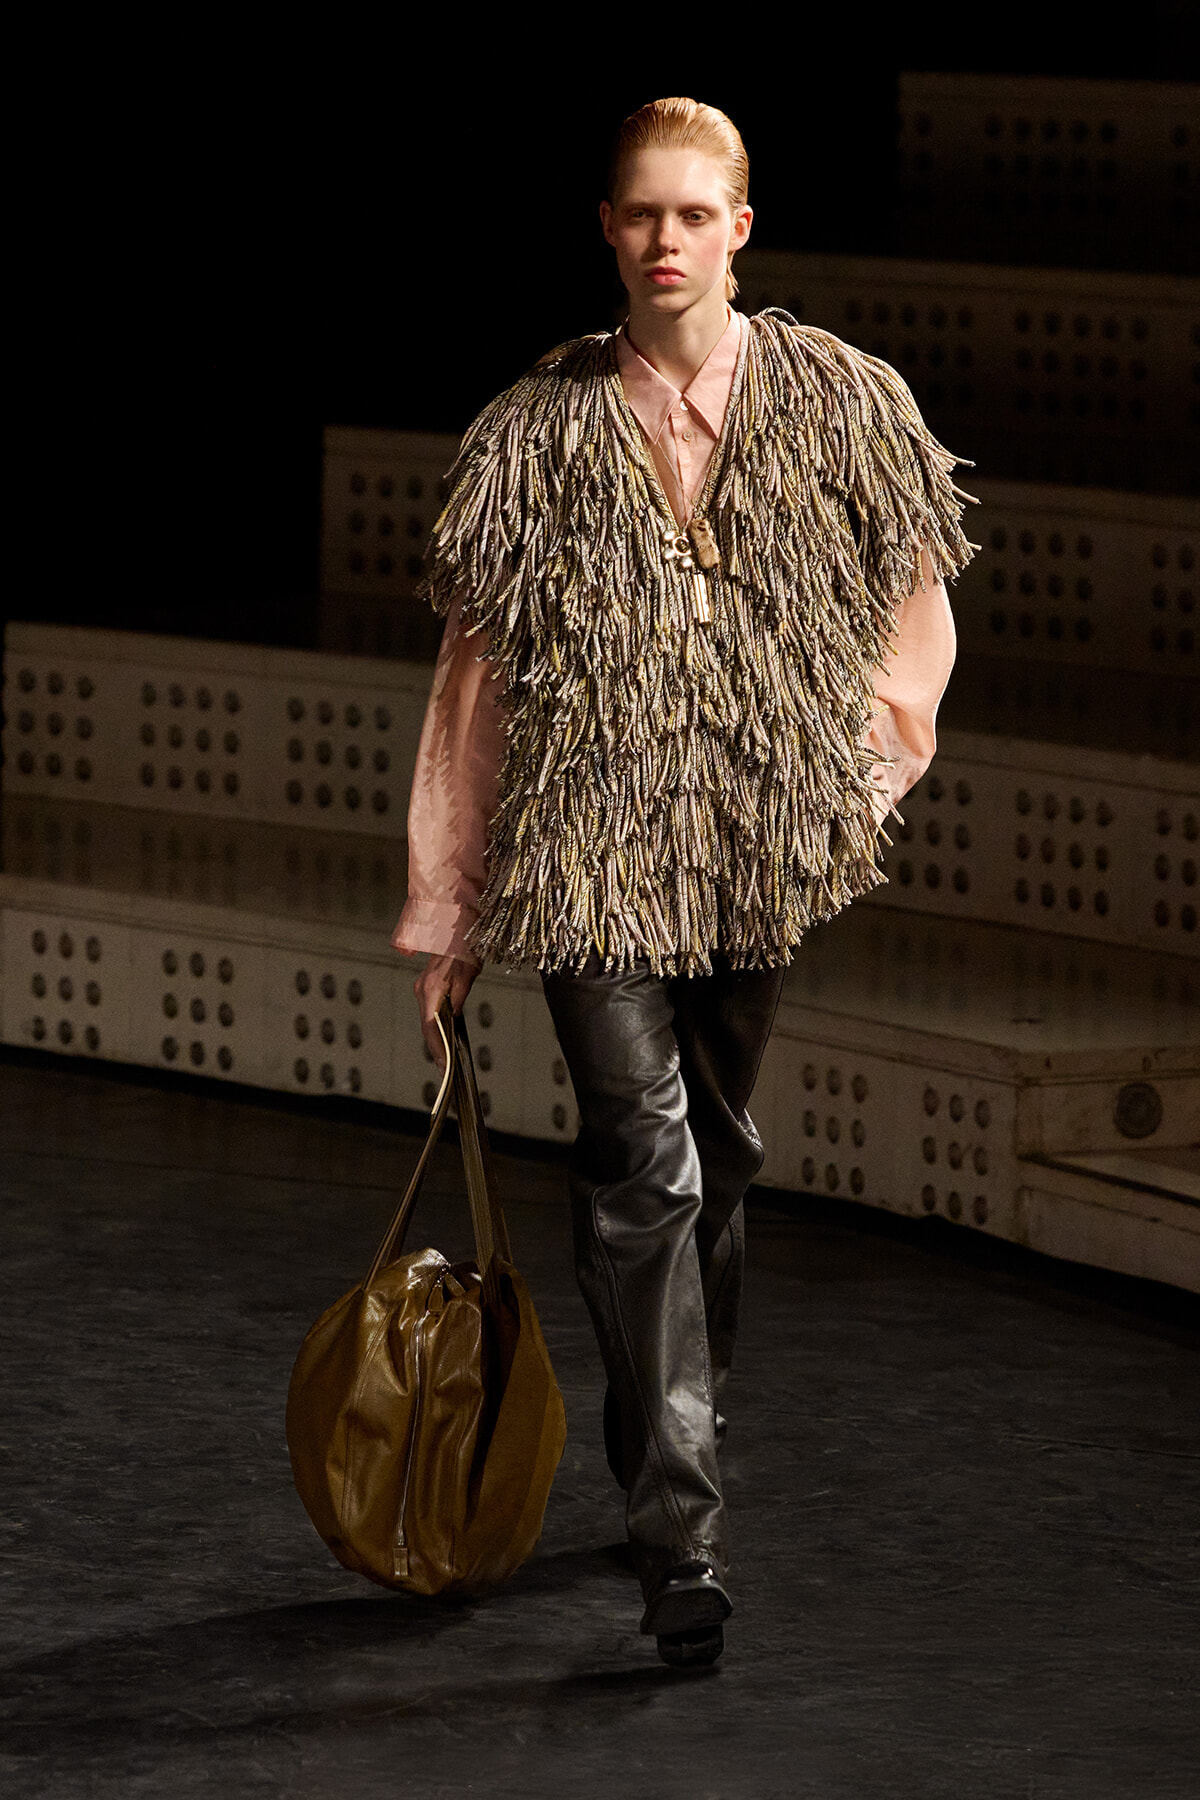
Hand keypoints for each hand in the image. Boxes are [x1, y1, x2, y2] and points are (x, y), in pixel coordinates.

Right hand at [414, 953, 479, 1070]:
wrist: (455, 929)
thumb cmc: (463, 950)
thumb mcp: (467, 976)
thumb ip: (459, 999)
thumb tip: (454, 1018)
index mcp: (431, 989)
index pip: (429, 1026)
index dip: (436, 1047)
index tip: (443, 1063)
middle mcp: (422, 990)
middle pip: (426, 1027)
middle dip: (436, 1050)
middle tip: (445, 1070)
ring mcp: (423, 989)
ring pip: (427, 1021)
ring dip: (435, 1041)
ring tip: (445, 1061)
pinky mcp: (427, 988)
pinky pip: (430, 1013)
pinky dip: (436, 1028)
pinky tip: (445, 1040)